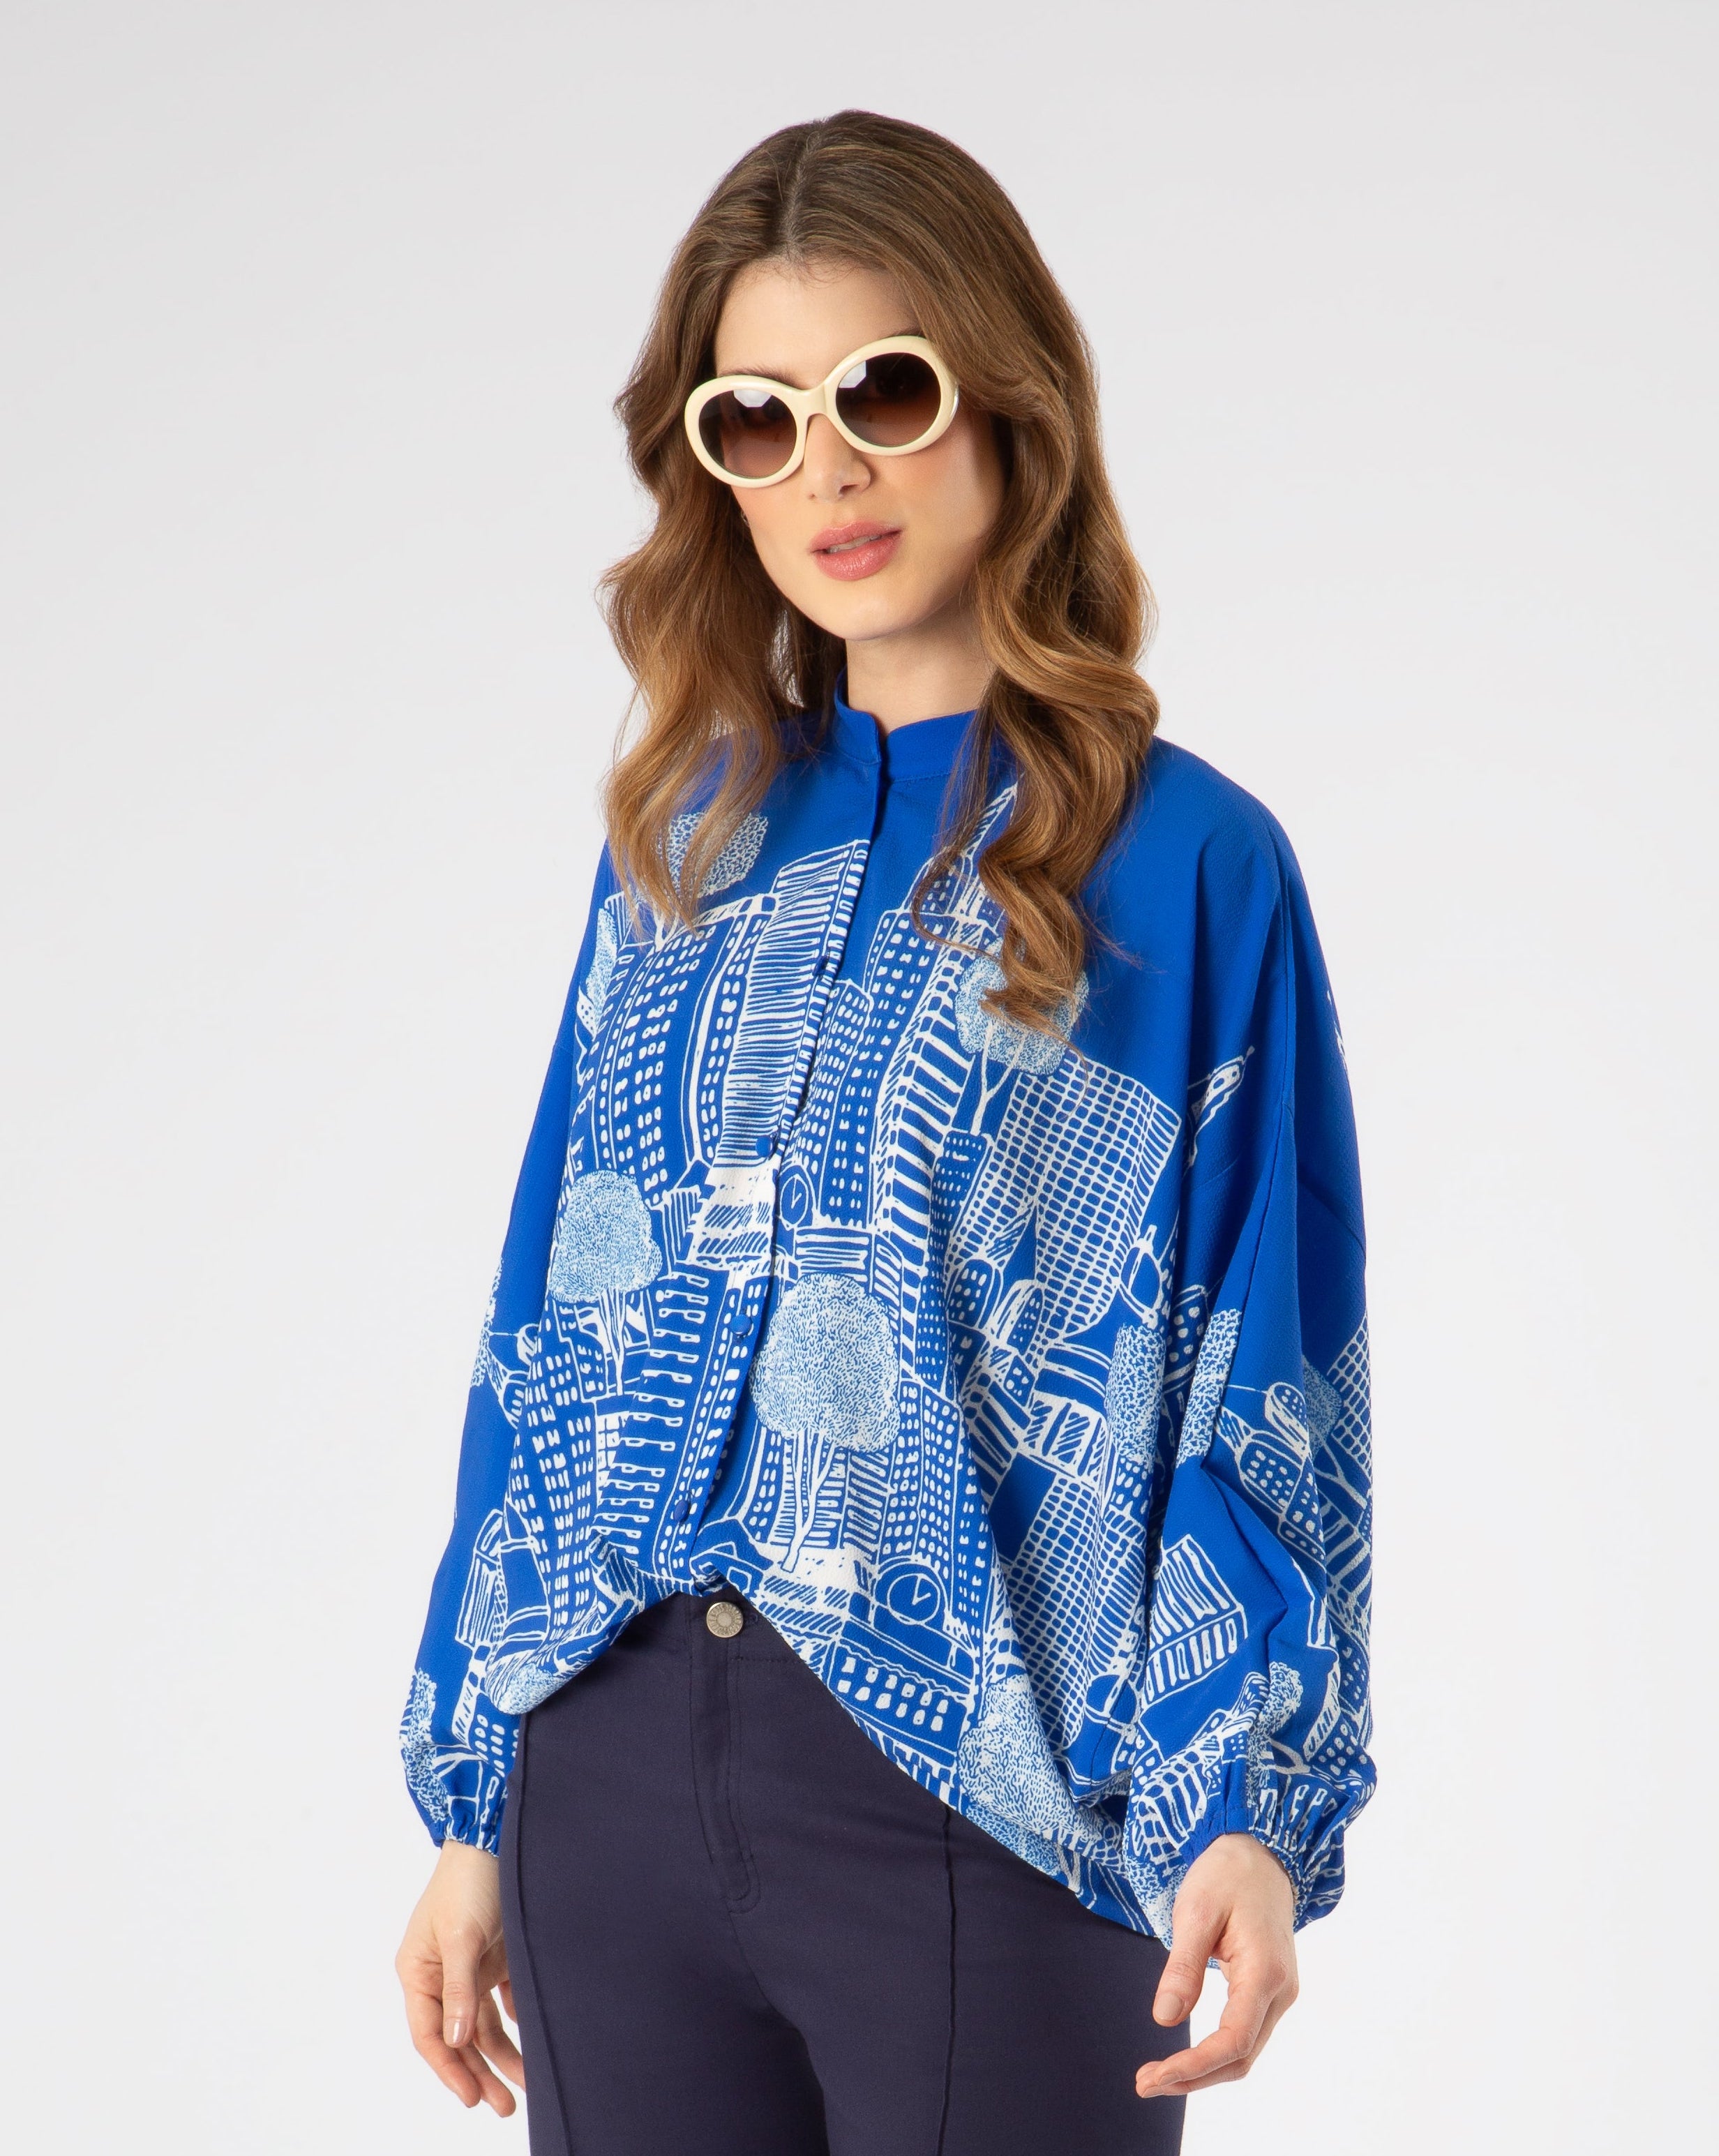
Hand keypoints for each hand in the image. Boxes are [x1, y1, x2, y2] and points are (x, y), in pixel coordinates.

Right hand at [395, 1839, 525, 2114]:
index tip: (472, 2099)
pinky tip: (533, 2038)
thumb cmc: (468, 1882)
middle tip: (505, 2105)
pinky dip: (516, 2021)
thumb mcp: (461, 1937)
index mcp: (418, 1972)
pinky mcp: (495, 1957)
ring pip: (483, 2025)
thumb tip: (457, 2041)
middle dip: (480, 2072)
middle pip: (459, 2037)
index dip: (450, 2070)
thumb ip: (459, 1990)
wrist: (495, 1837)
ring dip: (502, 2053)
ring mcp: (469, 1968)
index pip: (430, 2035)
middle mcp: (440, 1976)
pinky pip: (503, 2001)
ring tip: (525, 2085)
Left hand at [1137, 1831, 1298, 2098]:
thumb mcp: (1196, 1911)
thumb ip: (1183, 1966)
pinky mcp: (1270, 1990)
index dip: (1195, 2066)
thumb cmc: (1226, 1875)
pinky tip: (1186, 2057)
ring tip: (1156, 2076)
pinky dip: (1215, 2053)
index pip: (1234, 2041)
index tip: (1155, 2076)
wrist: (1261, 1853)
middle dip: (1193, 2078)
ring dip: (1202, 2071)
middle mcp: (1281, 1991)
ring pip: (1245, 2051)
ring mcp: (1280, 1993)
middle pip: (1241, 2057)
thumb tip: (1164, 2019)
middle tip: (1144, 2083)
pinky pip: (1245, 2034)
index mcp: (1266, 1972)